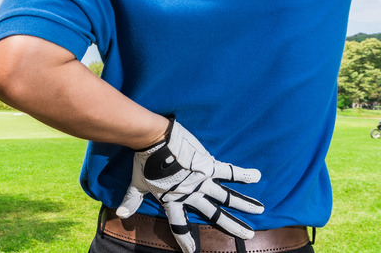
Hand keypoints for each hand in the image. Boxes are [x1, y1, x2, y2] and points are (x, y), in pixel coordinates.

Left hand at [117, 118, 263, 252]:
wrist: (154, 140)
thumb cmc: (144, 162)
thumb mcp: (137, 184)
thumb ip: (130, 201)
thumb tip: (120, 215)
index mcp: (172, 201)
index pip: (180, 225)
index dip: (186, 240)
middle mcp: (190, 194)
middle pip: (214, 214)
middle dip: (232, 226)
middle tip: (247, 235)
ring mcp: (201, 180)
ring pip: (227, 196)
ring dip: (244, 203)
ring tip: (259, 210)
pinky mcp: (208, 164)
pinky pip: (228, 171)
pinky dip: (242, 174)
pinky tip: (257, 176)